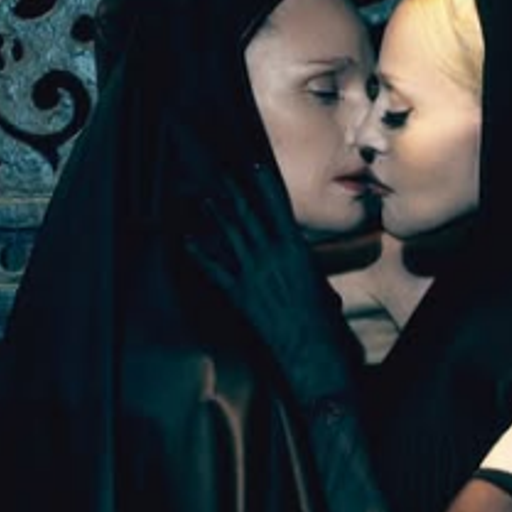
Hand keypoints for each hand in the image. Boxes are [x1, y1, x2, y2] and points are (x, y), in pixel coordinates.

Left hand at [177, 128, 356, 404]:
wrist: (313, 348)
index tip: (252, 163)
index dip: (262, 182)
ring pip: (228, 234)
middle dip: (231, 188)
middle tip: (217, 168)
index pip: (276, 205)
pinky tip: (188, 238)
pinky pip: (215, 268)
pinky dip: (200, 252)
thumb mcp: (317, 281)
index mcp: (294, 247)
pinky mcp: (238, 294)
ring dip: (214, 212)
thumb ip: (300, 262)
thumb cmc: (323, 318)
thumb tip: (291, 251)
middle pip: (247, 212)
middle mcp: (271, 254)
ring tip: (201, 193)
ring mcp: (252, 273)